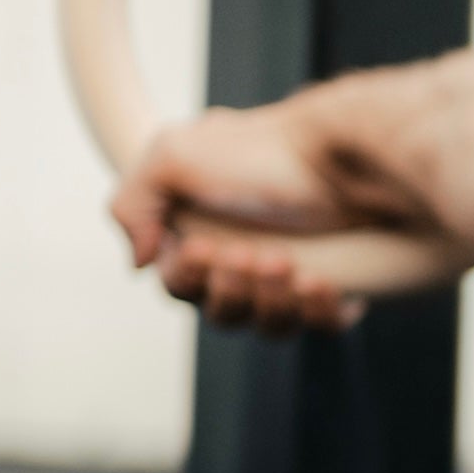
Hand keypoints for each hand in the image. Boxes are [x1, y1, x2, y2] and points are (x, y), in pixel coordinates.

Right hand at [110, 101, 404, 337]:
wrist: (341, 146)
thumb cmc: (259, 148)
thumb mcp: (173, 154)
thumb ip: (132, 204)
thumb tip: (141, 263)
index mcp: (203, 237)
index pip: (180, 287)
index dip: (189, 278)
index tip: (204, 247)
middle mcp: (247, 261)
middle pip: (223, 313)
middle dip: (233, 290)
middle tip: (251, 252)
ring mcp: (294, 275)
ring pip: (270, 326)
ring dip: (272, 302)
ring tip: (286, 261)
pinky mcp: (339, 284)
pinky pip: (322, 325)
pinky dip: (316, 313)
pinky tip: (320, 283)